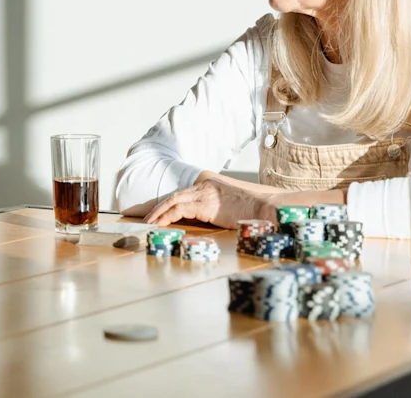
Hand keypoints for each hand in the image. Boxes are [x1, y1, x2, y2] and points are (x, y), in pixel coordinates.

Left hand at [143, 177, 278, 227]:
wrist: (263, 208)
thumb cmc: (250, 211)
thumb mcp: (229, 206)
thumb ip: (215, 208)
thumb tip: (207, 218)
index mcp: (209, 185)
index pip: (183, 193)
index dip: (169, 203)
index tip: (159, 213)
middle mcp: (204, 186)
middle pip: (174, 195)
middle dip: (159, 208)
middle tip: (148, 219)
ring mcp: (204, 195)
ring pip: (173, 201)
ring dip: (158, 213)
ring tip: (149, 224)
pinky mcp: (205, 205)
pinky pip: (179, 210)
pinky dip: (166, 217)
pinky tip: (160, 225)